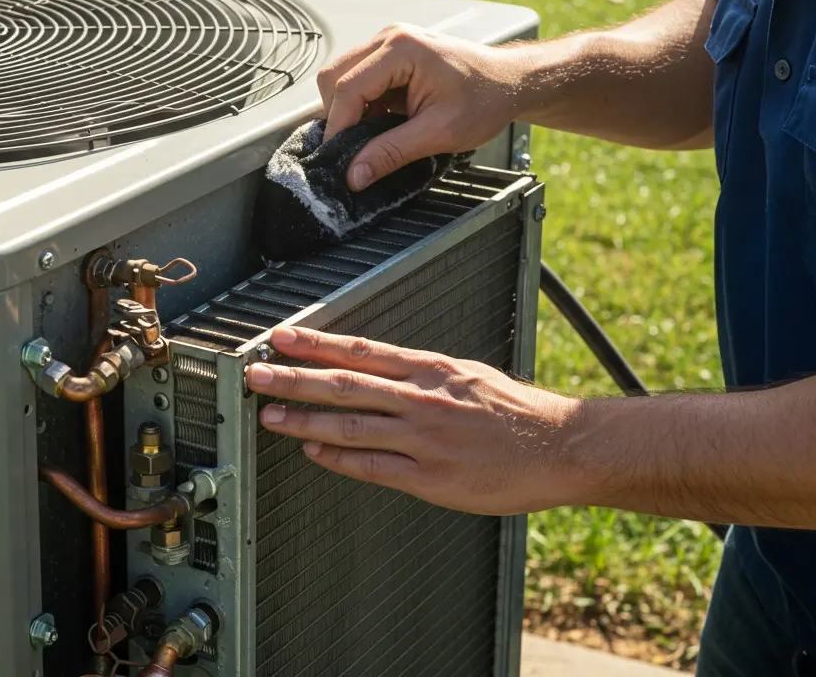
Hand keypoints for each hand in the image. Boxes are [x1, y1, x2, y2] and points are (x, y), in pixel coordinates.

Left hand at [244, 325, 586, 515]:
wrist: (560, 447)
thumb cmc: (513, 411)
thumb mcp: (464, 374)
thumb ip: (417, 374)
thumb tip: (373, 370)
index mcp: (431, 369)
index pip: (361, 350)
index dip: (316, 344)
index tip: (279, 338)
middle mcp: (423, 399)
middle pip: (346, 384)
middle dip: (295, 379)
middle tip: (256, 375)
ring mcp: (425, 439)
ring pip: (352, 425)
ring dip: (305, 419)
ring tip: (270, 414)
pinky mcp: (431, 478)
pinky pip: (373, 467)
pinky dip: (338, 458)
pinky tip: (312, 450)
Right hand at [317, 23, 533, 191]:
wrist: (512, 82)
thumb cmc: (486, 100)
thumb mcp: (439, 133)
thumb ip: (391, 153)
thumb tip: (353, 174)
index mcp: (401, 49)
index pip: (347, 88)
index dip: (337, 128)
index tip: (336, 159)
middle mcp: (389, 38)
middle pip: (334, 77)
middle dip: (338, 116)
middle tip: (354, 147)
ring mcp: (389, 42)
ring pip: (341, 76)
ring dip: (349, 110)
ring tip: (374, 133)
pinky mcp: (391, 54)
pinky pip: (359, 78)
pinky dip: (362, 104)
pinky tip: (383, 120)